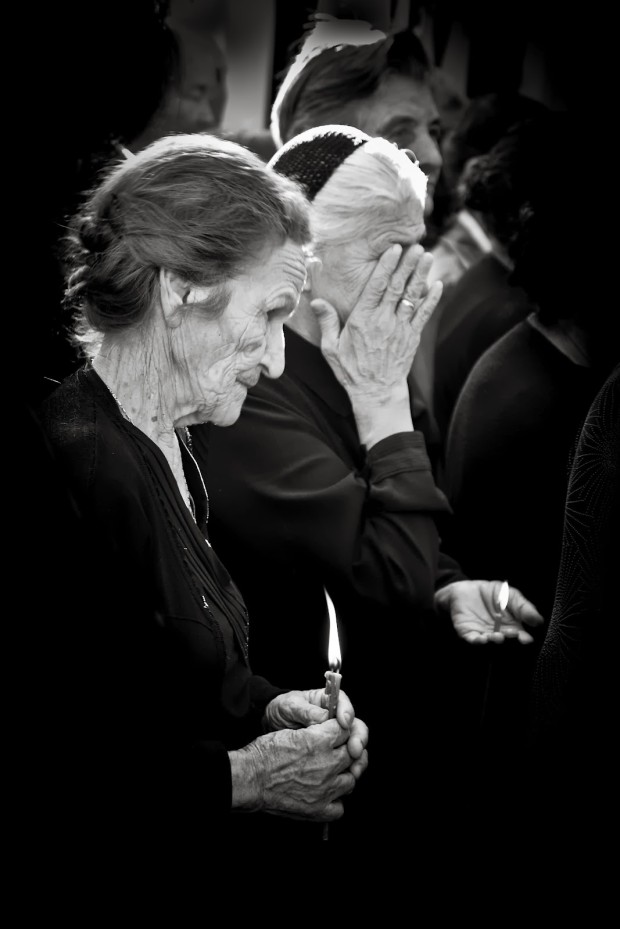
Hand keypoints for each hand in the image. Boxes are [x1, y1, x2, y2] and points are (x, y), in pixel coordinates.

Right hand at [229, 717, 363, 820]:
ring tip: (331, 774)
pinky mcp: (318, 809)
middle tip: (336, 752)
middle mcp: (328, 764)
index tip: (336, 733)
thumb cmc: (265, 752)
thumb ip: (316, 732)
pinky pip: (340, 807)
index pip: (346, 730)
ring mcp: (325, 788)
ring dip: (343, 776)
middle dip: (346, 750)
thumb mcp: (292, 730)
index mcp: (320, 740)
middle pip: (352, 754)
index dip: (341, 730)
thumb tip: (329, 733)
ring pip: (350, 780)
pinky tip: (326, 796)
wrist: (250, 778)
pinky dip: (336, 802)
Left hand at [264, 688, 368, 778]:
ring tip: (354, 769)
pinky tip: (349, 778)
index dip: (347, 712)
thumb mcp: (289, 706)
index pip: (343, 703)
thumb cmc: (281, 710)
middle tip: (354, 751)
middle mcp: (336, 718)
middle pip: (356, 726)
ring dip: (358, 758)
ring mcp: (336, 737)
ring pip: (355, 745)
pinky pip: (347, 760)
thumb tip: (323, 718)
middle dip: (358, 739)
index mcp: (328, 701)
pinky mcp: (333, 753)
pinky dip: (350, 769)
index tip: (344, 723)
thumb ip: (305, 711)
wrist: (271, 726)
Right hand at [312, 242, 442, 405]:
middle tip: (415, 245)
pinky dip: (431, 299)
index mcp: (362, 320)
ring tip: (427, 257)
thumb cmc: (351, 370)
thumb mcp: (331, 348)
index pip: (376, 287)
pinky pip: (423, 315)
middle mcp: (383, 321)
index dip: (386, 266)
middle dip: (407, 265)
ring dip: (420, 276)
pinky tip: (437, 284)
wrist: (375, 393)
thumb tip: (316, 300)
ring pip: (412, 297)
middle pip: (397, 287)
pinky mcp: (412, 338)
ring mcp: (400, 329)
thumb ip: (327, 322)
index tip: (394, 249)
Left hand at [434, 579, 544, 643]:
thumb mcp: (511, 596)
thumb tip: (539, 621)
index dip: (524, 639)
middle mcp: (499, 634)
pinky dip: (477, 641)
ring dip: (494, 641)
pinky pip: (472, 640)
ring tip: (497, 636)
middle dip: (509, 641)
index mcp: (512, 627)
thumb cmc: (493, 594)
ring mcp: (484, 634)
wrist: (468, 588)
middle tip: (511, 635)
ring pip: (490, 642)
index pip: (521, 636)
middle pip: (507, 642)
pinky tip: (481, 639)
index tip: (526, 639)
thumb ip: (524, 608)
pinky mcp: (468, 633)